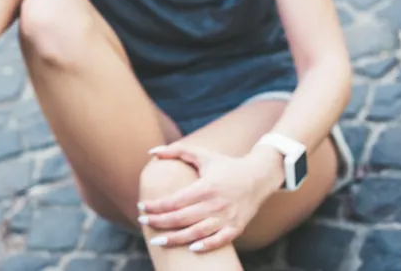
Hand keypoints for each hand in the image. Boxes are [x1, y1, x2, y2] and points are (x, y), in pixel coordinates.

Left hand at [137, 143, 281, 252]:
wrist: (259, 177)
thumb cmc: (225, 165)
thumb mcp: (202, 154)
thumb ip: (176, 150)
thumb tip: (151, 152)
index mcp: (206, 186)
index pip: (174, 200)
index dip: (156, 205)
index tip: (142, 206)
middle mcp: (216, 204)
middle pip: (181, 218)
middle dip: (159, 222)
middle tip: (143, 222)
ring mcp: (227, 217)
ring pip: (197, 232)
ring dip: (175, 238)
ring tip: (157, 241)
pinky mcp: (236, 228)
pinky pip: (219, 241)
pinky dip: (206, 246)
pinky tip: (190, 249)